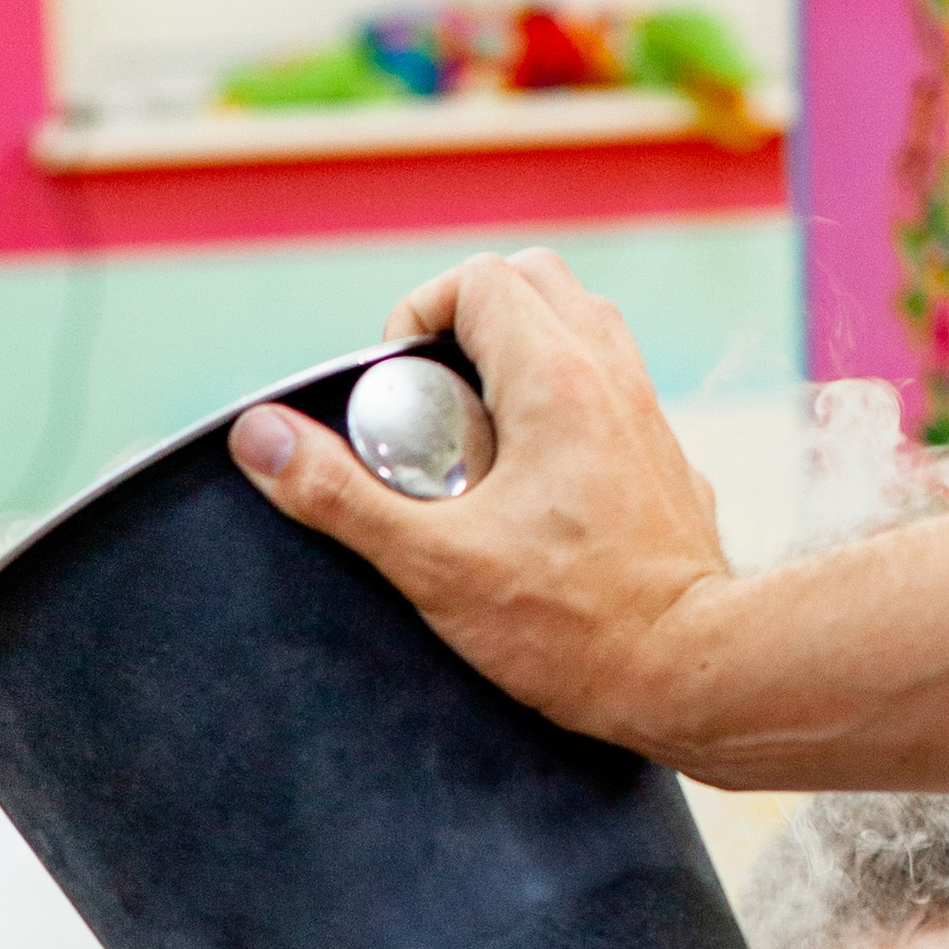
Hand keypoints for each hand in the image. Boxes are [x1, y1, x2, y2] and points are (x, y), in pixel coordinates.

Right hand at [225, 247, 734, 763]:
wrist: (690, 669)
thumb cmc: (571, 625)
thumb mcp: (433, 565)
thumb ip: (342, 496)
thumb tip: (258, 438)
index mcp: (555, 377)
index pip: (479, 279)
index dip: (419, 316)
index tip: (393, 393)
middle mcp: (610, 374)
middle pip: (532, 282)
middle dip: (467, 321)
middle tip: (428, 402)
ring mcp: (645, 413)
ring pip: (578, 327)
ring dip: (516, 354)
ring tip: (473, 436)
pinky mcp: (662, 460)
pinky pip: (607, 388)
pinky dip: (559, 401)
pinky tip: (530, 483)